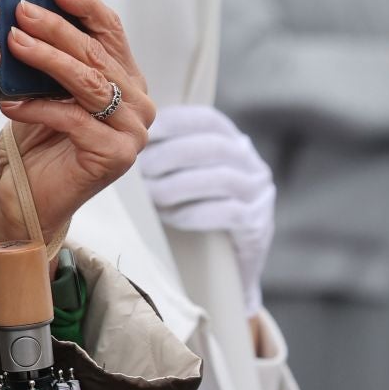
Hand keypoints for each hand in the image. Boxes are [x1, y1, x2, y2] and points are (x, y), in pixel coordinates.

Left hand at [0, 0, 155, 246]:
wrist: (29, 201)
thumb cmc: (36, 142)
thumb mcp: (47, 89)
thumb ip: (55, 55)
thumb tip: (30, 4)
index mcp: (128, 81)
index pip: (112, 32)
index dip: (85, 6)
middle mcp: (139, 104)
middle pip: (98, 54)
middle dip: (56, 28)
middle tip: (20, 10)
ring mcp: (133, 133)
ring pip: (89, 82)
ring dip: (48, 58)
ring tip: (14, 43)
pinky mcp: (115, 157)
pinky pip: (74, 120)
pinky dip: (38, 107)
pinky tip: (8, 100)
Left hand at [139, 106, 274, 314]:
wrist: (227, 269)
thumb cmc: (197, 214)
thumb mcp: (189, 177)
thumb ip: (171, 154)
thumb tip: (129, 137)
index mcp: (235, 143)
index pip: (208, 120)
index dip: (175, 122)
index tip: (143, 133)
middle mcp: (253, 164)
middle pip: (213, 147)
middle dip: (171, 155)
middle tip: (139, 169)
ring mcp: (259, 195)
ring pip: (220, 179)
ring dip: (178, 186)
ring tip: (150, 196)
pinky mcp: (258, 225)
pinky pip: (227, 212)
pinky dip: (194, 213)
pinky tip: (170, 217)